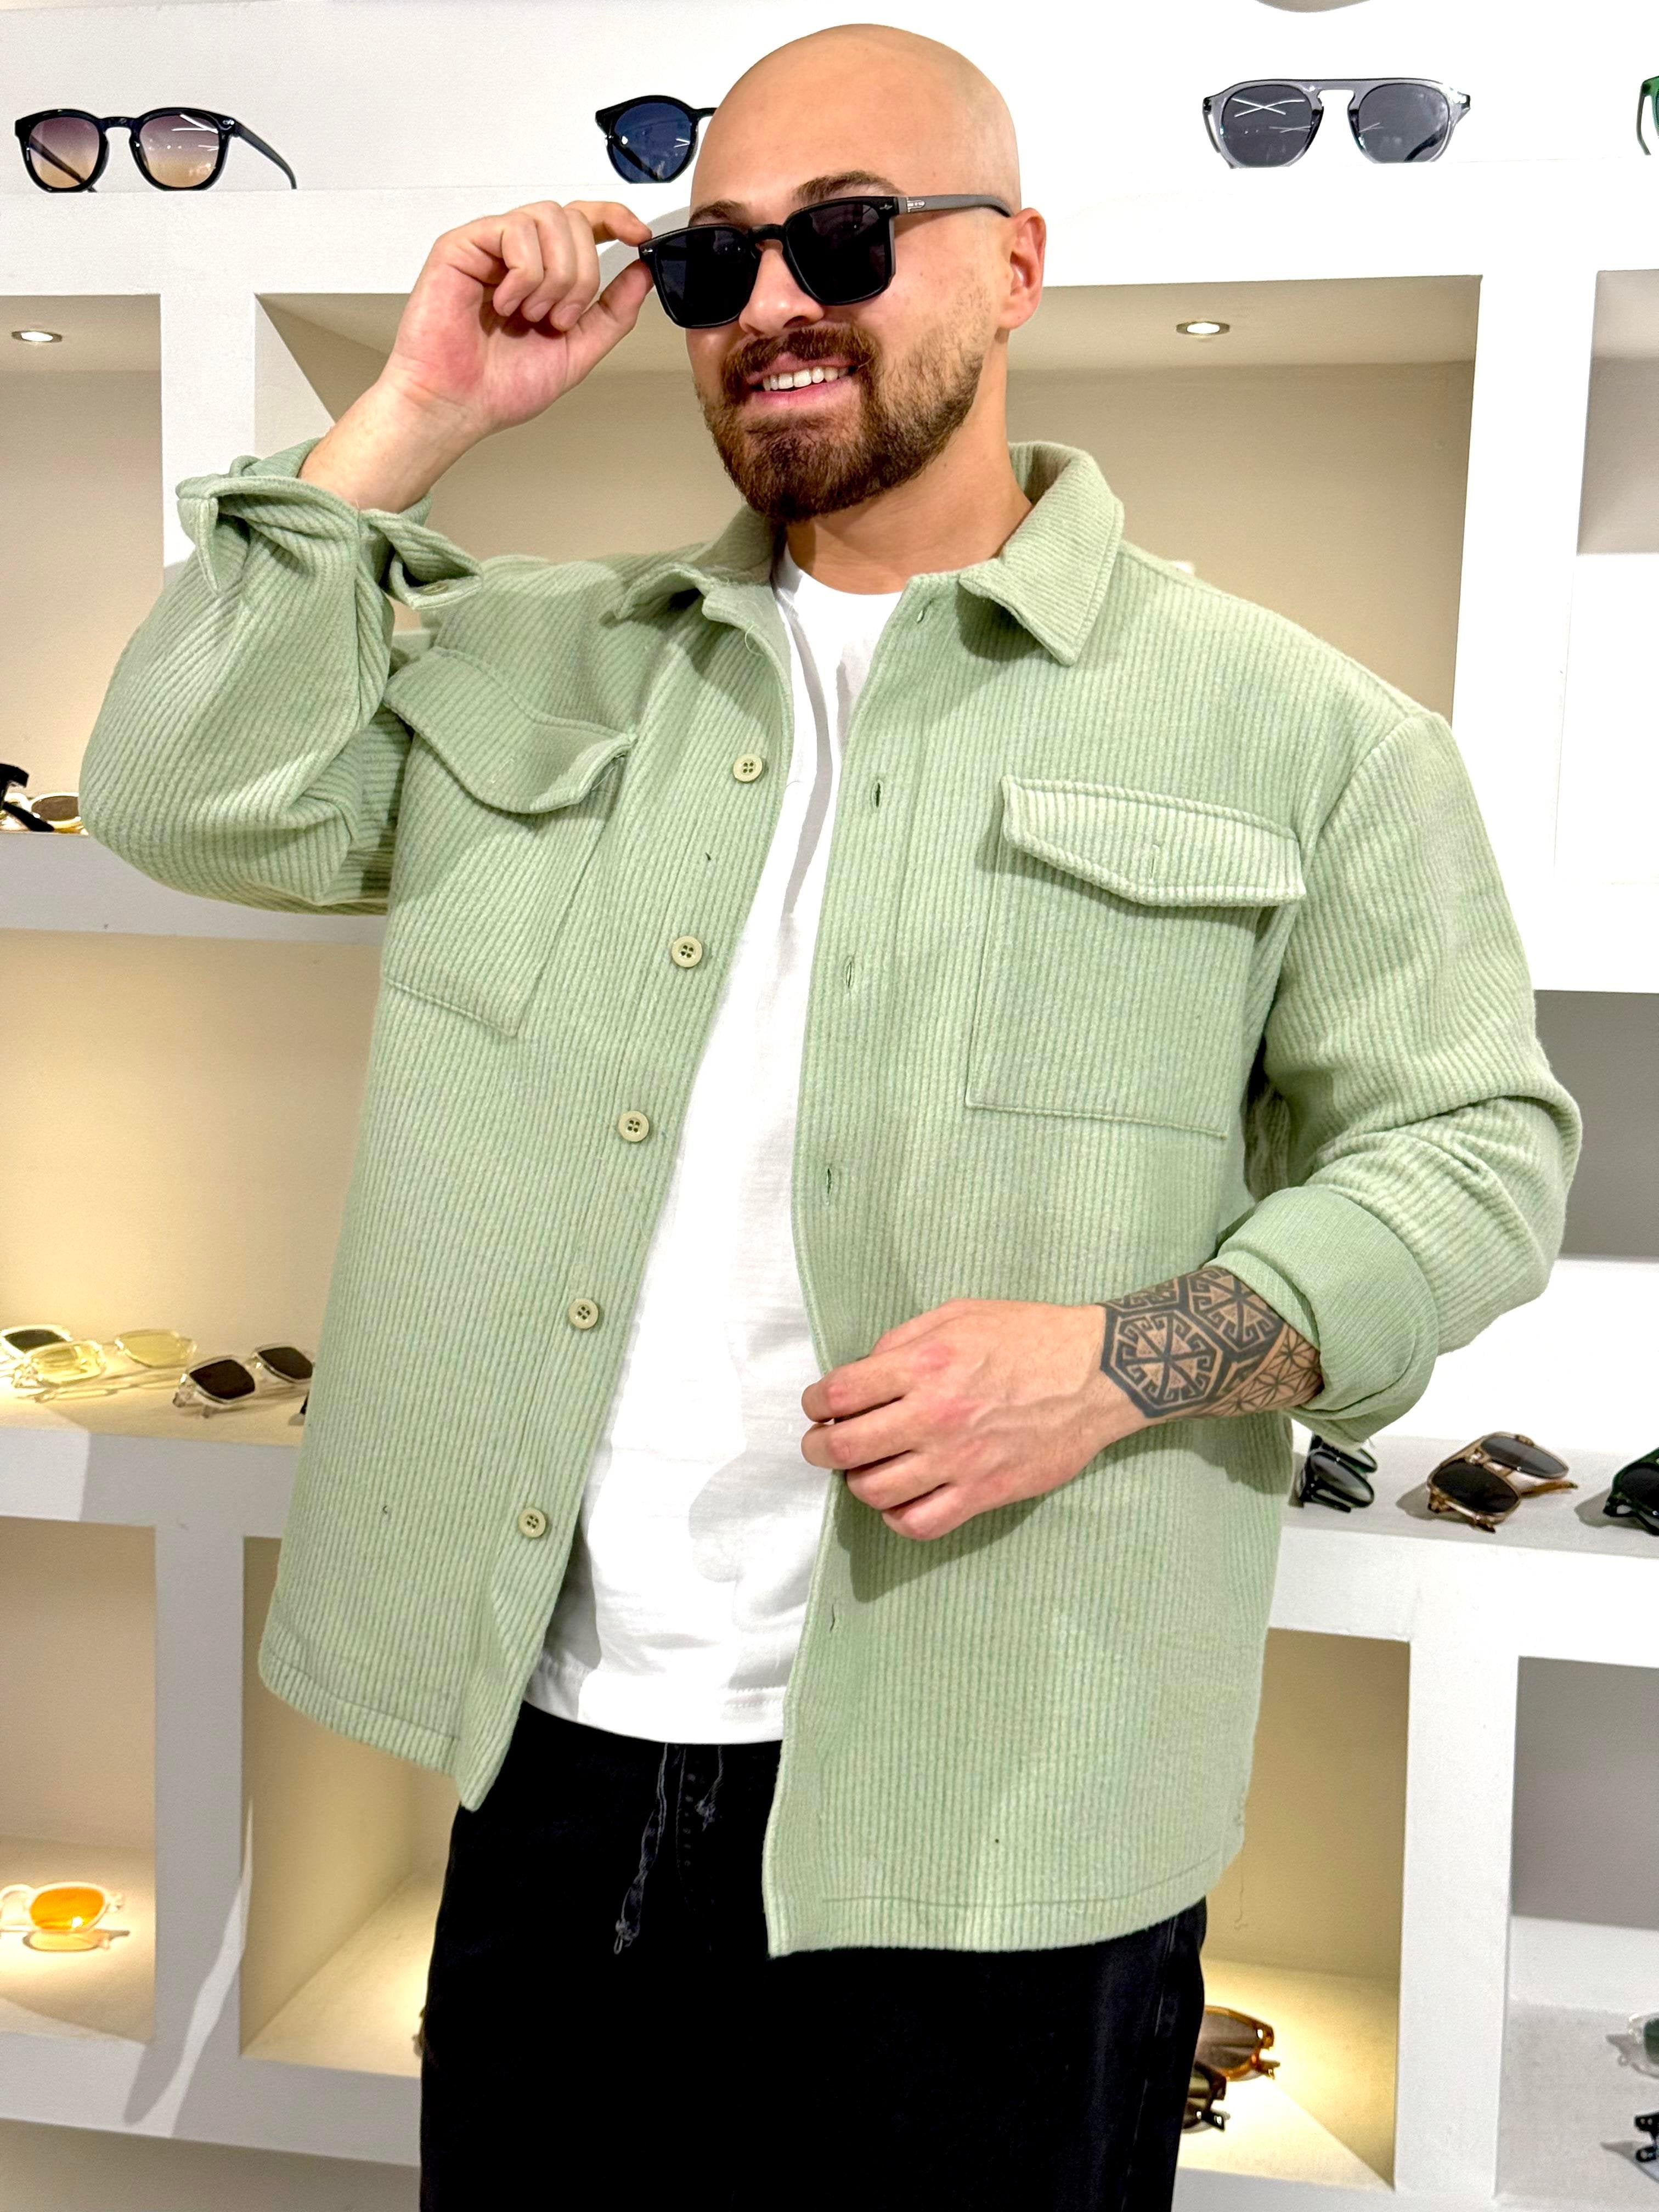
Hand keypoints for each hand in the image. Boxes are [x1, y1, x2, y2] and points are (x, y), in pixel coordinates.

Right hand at [379, 198, 656, 443]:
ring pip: (549, 218)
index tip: (639, 236)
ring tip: (531, 315)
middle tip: (559, 319)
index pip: (585, 221)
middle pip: (574, 220)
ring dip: (554, 276)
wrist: (456, 405)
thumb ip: (613, 312)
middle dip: (582, 274)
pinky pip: (515, 230)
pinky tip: (506, 304)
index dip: (614, 217)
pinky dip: (524, 274)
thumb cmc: (500, 386)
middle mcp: (519, 254)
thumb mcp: (577, 351)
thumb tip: (644, 274)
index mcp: (545, 273)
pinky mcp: (463, 244)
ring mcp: (490, 246)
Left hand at [799, 1299, 1145, 1541]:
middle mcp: (935, 1414)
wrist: (1097, 1374)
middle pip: (846, 1448)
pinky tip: (900, 1500)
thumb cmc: (1029, 1336)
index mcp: (925, 1364)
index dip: (814, 1404)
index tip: (817, 1407)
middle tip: (821, 1445)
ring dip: (858, 1482)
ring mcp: (959, 1459)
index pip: (840, 1394)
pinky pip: (921, 1523)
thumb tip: (862, 1371)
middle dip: (819, 1449)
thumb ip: (903, 1340)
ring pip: (876, 1491)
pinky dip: (898, 1518)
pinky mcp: (985, 1492)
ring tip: (867, 1469)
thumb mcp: (959, 1314)